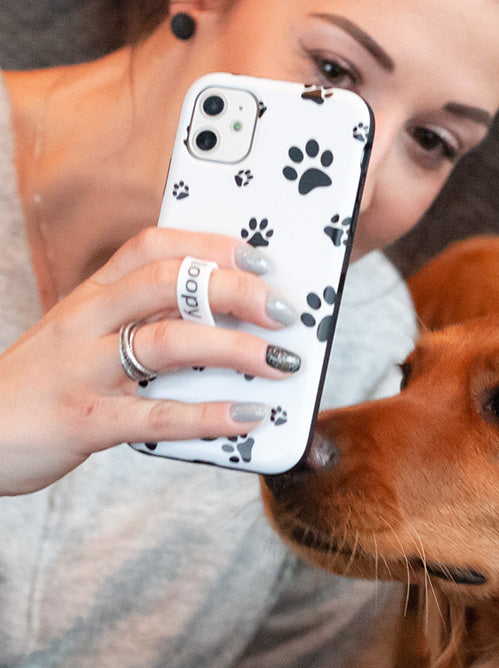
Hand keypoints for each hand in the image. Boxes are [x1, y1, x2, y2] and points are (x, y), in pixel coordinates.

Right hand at [1, 227, 297, 495]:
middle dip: (236, 292)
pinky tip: (250, 416)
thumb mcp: (81, 334)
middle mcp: (88, 321)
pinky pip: (158, 415)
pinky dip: (210, 416)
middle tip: (285, 311)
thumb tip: (221, 322)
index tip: (258, 257)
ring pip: (169, 343)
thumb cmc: (44, 381)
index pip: (152, 246)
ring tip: (280, 362)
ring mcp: (85, 369)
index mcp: (91, 294)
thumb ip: (137, 321)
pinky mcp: (87, 421)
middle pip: (170, 284)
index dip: (210, 245)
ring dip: (235, 350)